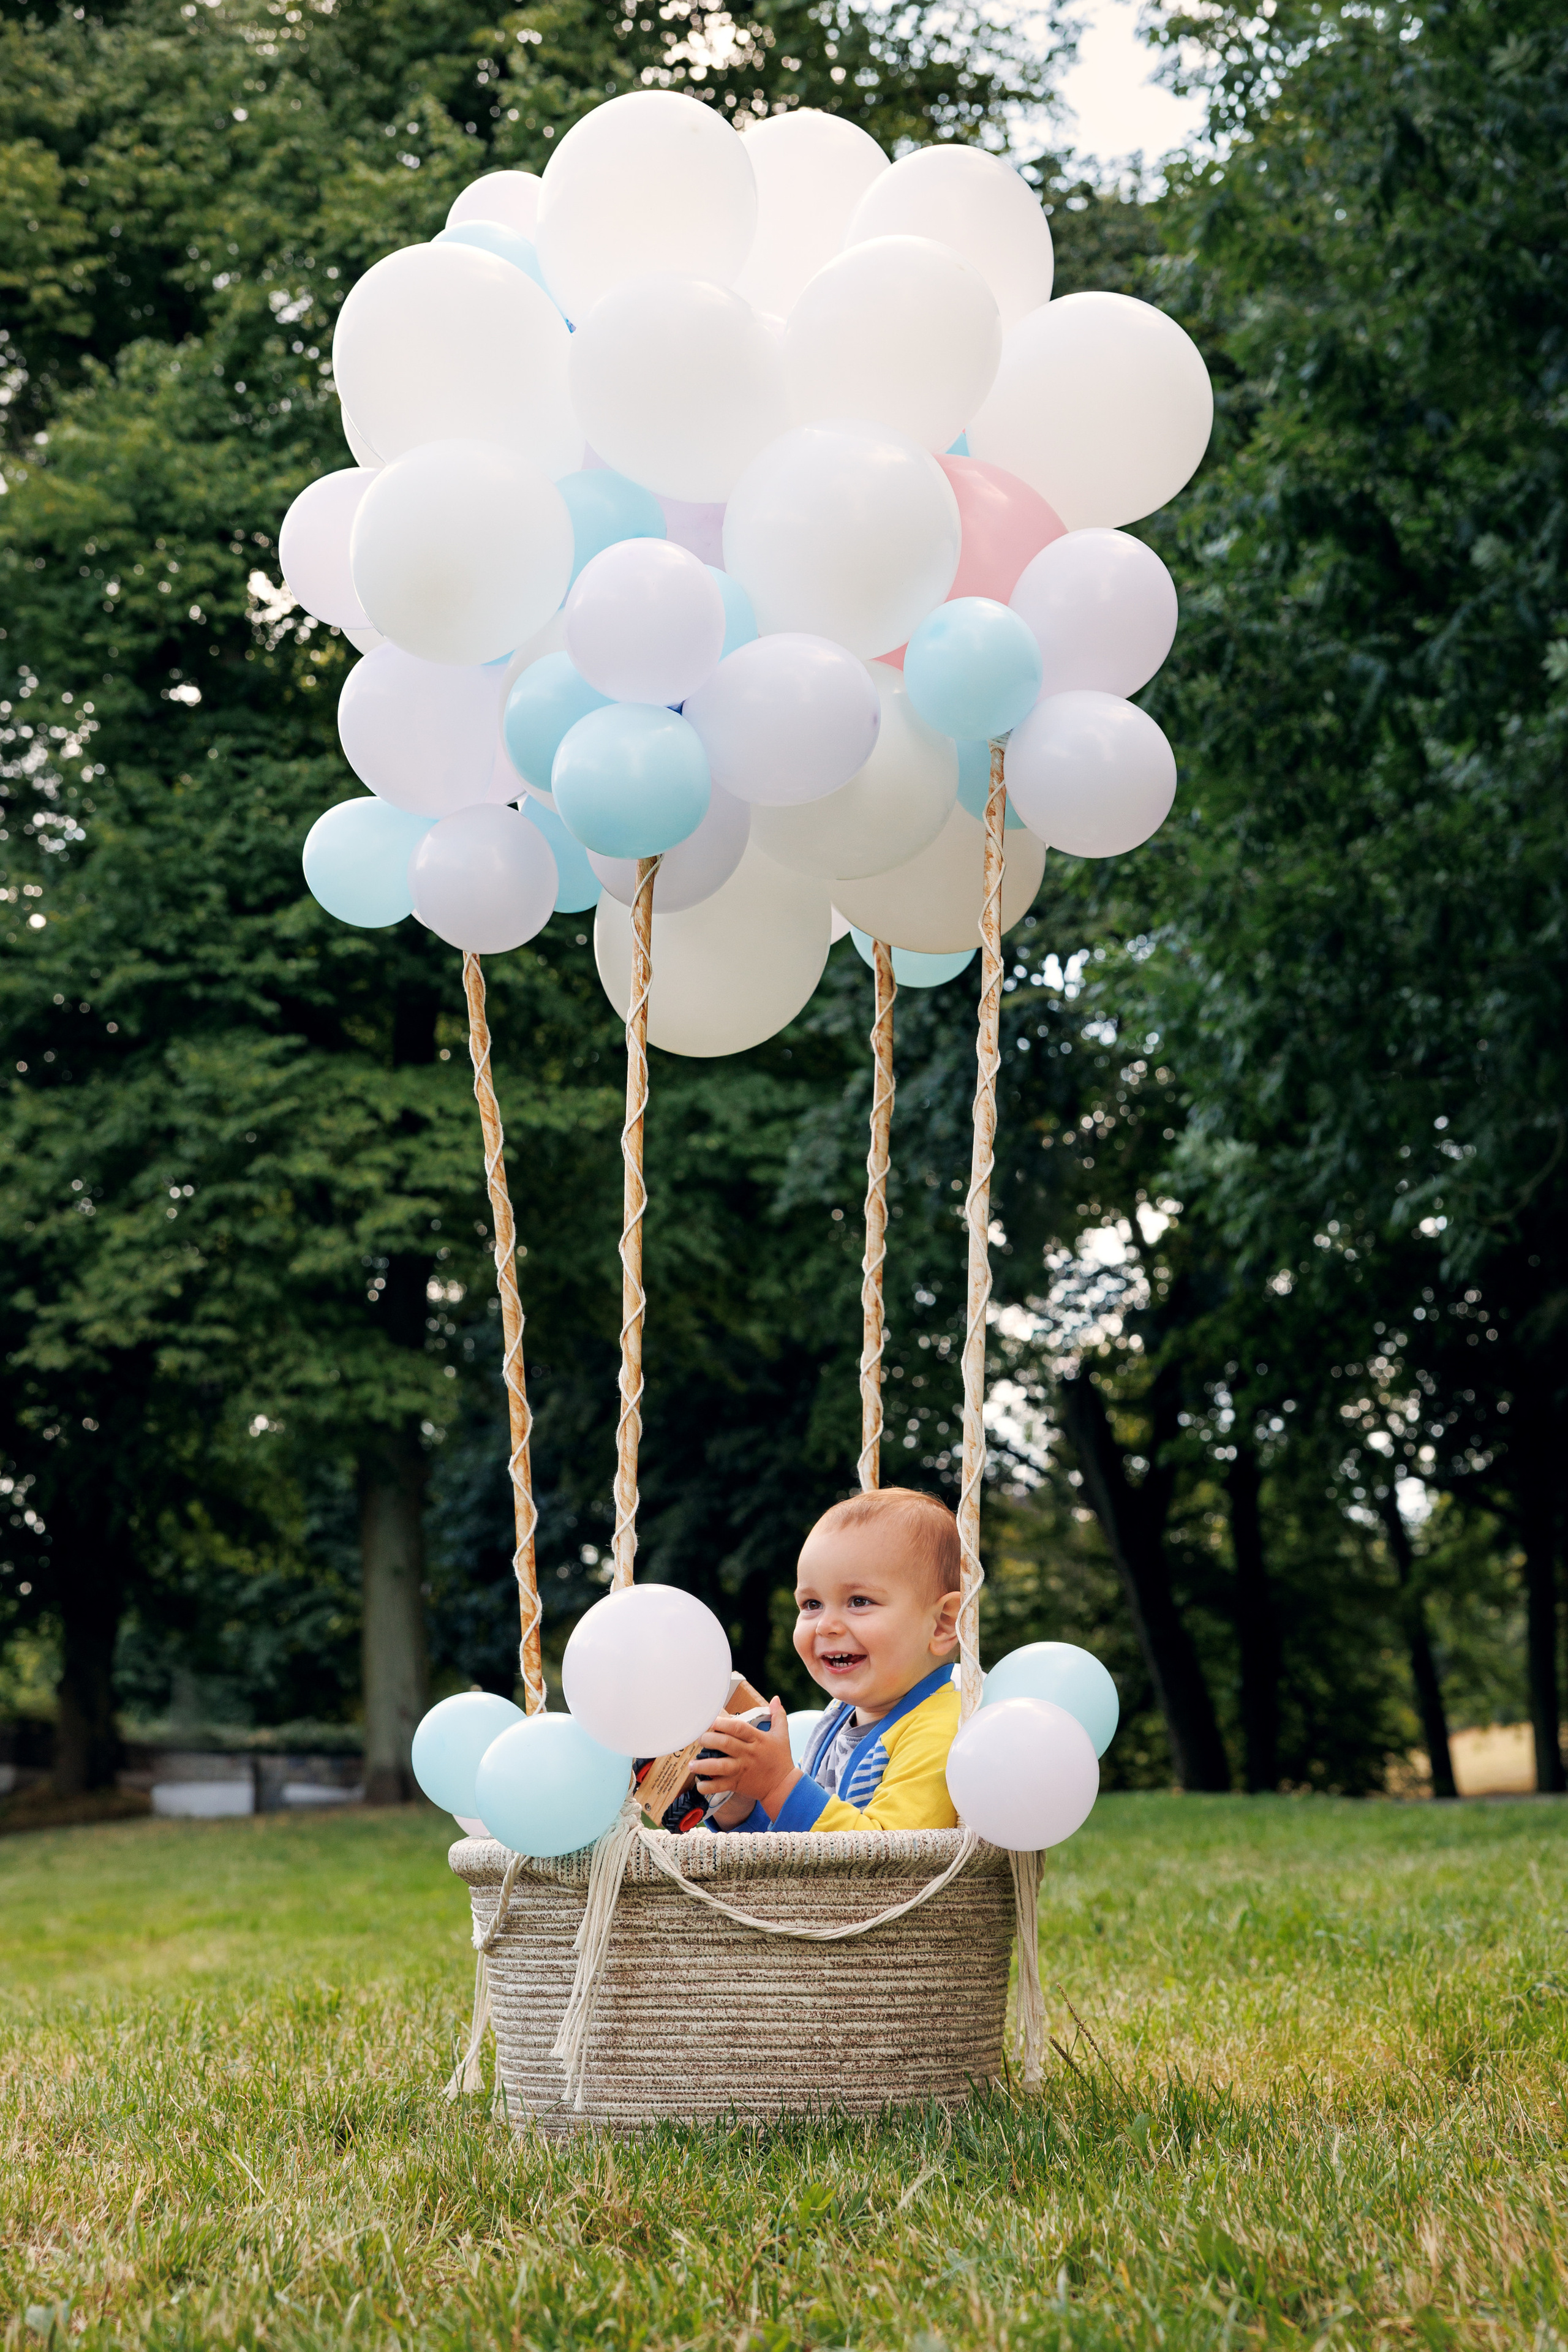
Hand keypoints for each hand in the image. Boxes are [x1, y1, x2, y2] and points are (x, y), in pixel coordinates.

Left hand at [694, 1697, 799, 1822]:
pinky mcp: (738, 1784)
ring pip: (720, 1766)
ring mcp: (742, 1770)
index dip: (723, 1723)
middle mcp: (748, 1754)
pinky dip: (709, 1786)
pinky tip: (700, 1783)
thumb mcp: (782, 1735)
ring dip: (704, 1765)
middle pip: (726, 1744)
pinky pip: (720, 1786)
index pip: (738, 1728)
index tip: (711, 1721)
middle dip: (709, 1740)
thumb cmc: (781, 1759)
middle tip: (700, 1739)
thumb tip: (776, 1698)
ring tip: (692, 1764)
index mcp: (757, 1739)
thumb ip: (778, 1716)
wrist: (784, 1787)